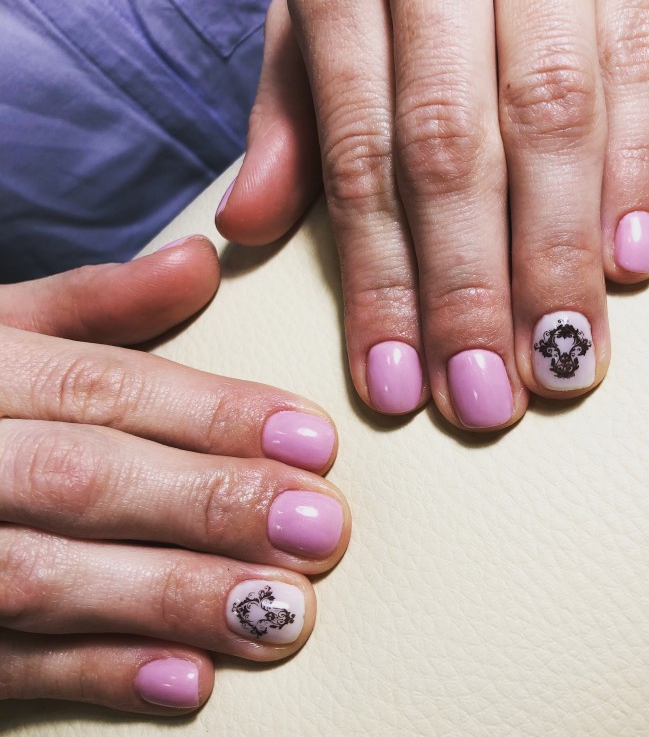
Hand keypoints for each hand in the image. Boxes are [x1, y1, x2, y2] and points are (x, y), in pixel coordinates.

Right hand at [0, 237, 349, 713]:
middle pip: (88, 476)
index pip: (107, 385)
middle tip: (321, 528)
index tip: (315, 440)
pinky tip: (191, 682)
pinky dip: (98, 676)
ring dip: (175, 598)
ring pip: (48, 578)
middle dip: (210, 503)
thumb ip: (94, 302)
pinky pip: (4, 669)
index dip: (215, 412)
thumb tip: (200, 261)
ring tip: (285, 612)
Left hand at [216, 0, 648, 429]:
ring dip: (558, 260)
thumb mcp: (312, 3)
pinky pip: (639, 65)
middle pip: (456, 158)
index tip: (393, 382)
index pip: (363, 165)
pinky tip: (631, 261)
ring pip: (554, 125)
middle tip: (482, 399)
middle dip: (469, 292)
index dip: (380, 284)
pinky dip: (640, 169)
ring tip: (558, 364)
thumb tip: (247, 223)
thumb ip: (290, 111)